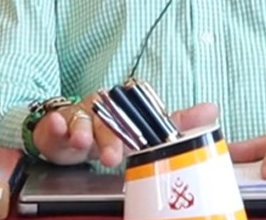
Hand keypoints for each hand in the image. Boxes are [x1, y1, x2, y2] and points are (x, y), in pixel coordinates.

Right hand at [31, 96, 219, 166]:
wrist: (72, 133)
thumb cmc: (114, 132)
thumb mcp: (145, 131)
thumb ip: (178, 122)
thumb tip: (213, 109)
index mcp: (127, 108)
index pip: (135, 113)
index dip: (137, 127)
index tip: (140, 140)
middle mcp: (103, 109)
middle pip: (108, 120)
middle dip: (109, 138)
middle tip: (113, 156)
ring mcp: (78, 117)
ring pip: (80, 121)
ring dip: (81, 131)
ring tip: (83, 143)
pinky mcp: (55, 128)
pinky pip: (52, 124)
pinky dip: (53, 125)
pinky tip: (56, 126)